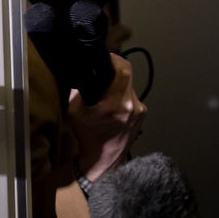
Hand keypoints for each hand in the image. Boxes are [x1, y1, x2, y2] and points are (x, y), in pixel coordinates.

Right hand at [67, 53, 145, 180]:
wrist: (103, 160)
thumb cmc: (87, 136)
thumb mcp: (75, 112)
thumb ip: (78, 91)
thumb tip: (82, 75)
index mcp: (116, 103)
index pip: (124, 69)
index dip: (116, 59)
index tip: (107, 58)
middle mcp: (132, 105)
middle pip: (128, 76)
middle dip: (116, 72)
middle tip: (104, 74)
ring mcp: (141, 110)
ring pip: (130, 87)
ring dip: (120, 87)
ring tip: (108, 94)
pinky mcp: (143, 115)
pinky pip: (133, 98)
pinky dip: (124, 97)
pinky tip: (115, 105)